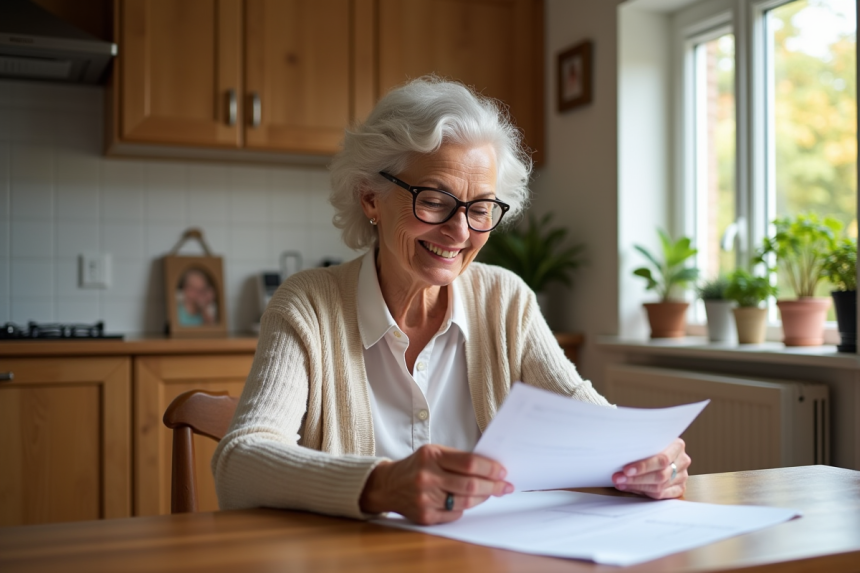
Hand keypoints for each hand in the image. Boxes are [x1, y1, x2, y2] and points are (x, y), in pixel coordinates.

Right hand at [359, 444, 512, 524]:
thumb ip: (458, 458)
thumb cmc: (416, 466)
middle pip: (471, 485)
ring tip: (490, 493)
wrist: (387, 486)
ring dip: (483, 498)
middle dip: (493, 486)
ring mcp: (425, 499)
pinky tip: (467, 501)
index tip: (502, 472)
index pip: (469, 463)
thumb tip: (489, 468)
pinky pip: (455, 514)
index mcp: (431, 456)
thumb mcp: (433, 453)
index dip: (490, 469)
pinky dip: (465, 507)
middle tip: (505, 486)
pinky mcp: (425, 516)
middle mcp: (427, 477)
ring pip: (466, 502)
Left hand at [612, 438, 689, 498]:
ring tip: (621, 483)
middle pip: (660, 475)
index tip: (626, 470)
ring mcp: (682, 476)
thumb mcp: (649, 439)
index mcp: (678, 445)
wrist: (662, 449)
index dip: (643, 466)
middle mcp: (683, 461)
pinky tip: (630, 487)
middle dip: (636, 478)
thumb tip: (620, 458)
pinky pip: (661, 495)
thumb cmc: (651, 443)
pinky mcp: (679, 488)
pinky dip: (643, 492)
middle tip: (619, 478)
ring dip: (637, 485)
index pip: (662, 460)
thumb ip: (642, 447)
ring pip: (659, 487)